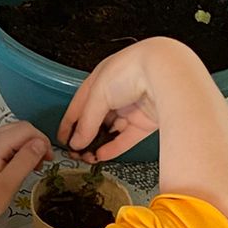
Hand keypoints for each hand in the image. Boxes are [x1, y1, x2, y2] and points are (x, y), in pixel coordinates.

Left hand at [0, 122, 49, 227]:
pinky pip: (1, 139)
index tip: (48, 160)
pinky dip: (13, 148)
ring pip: (11, 132)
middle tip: (40, 165)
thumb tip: (41, 143)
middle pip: (19, 127)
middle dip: (35, 142)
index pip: (26, 129)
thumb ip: (25, 161)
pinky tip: (15, 165)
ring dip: (24, 145)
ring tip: (30, 167)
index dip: (42, 141)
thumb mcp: (7, 185)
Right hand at [58, 37, 201, 161]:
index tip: (62, 138)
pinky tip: (101, 156)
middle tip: (75, 152)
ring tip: (87, 157)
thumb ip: (87, 120)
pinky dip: (114, 148)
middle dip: (85, 136)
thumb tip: (77, 140)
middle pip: (96, 119)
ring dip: (98, 144)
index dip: (70, 122)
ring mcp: (132, 107)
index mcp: (101, 79)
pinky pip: (127, 138)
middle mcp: (117, 92)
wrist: (166, 73)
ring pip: (111, 131)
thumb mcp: (99, 93)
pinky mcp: (146, 121)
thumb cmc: (131, 70)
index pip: (80, 104)